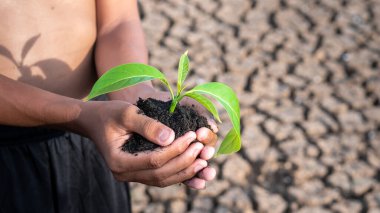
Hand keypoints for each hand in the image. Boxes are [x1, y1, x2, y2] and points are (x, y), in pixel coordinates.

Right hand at [77, 100, 208, 187]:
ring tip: (204, 160)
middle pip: (161, 174)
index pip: (154, 160)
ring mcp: (131, 176)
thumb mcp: (127, 113)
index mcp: (119, 161)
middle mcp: (124, 174)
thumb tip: (171, 138)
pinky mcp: (139, 173)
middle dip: (184, 162)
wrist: (95, 120)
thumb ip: (148, 125)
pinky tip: (194, 167)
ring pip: (163, 180)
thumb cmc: (110, 113)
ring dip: (185, 171)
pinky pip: (161, 177)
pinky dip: (179, 173)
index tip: (193, 136)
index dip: (176, 149)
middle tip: (203, 148)